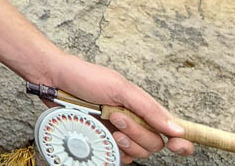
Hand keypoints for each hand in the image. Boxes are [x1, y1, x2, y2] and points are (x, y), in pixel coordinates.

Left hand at [49, 55, 193, 162]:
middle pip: (154, 144)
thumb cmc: (85, 77)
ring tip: (108, 123)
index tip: (177, 145)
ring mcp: (118, 132)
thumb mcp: (119, 88)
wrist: (53, 79)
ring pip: (137, 152)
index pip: (172, 129)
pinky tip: (102, 136)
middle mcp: (135, 121)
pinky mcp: (102, 140)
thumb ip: (148, 109)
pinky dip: (113, 151)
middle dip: (138, 133)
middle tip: (116, 116)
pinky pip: (118, 158)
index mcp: (144, 107)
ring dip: (125, 141)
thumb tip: (177, 129)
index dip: (181, 142)